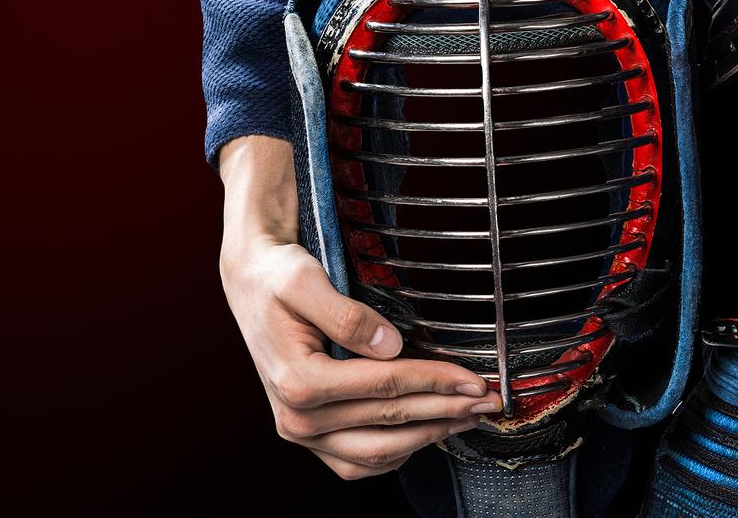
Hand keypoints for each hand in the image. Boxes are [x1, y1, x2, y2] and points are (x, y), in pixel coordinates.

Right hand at [217, 136, 500, 479]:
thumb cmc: (275, 275)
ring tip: (466, 419)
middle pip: (390, 424)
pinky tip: (424, 433)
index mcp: (298, 382)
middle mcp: (296, 418)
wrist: (249, 280)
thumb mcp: (305, 280)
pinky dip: (395, 453)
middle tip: (488, 402)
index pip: (386, 387)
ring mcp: (300, 431)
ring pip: (378, 452)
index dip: (437, 382)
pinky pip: (357, 462)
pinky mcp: (307, 434)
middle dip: (446, 412)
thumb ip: (348, 316)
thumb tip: (392, 347)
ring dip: (428, 436)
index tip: (475, 380)